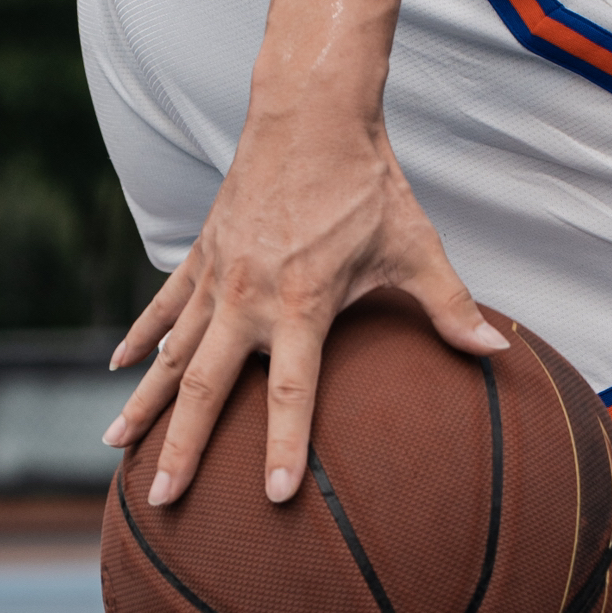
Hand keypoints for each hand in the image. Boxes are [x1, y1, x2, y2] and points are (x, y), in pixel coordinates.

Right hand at [103, 93, 505, 505]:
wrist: (310, 113)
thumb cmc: (367, 183)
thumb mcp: (416, 246)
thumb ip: (450, 306)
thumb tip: (496, 353)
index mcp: (303, 303)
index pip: (293, 392)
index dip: (285, 447)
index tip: (274, 496)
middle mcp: (249, 298)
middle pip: (208, 388)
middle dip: (183, 448)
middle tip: (162, 499)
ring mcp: (218, 277)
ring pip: (172, 354)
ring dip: (145, 403)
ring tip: (116, 446)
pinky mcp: (202, 254)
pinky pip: (164, 306)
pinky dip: (142, 337)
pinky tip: (120, 368)